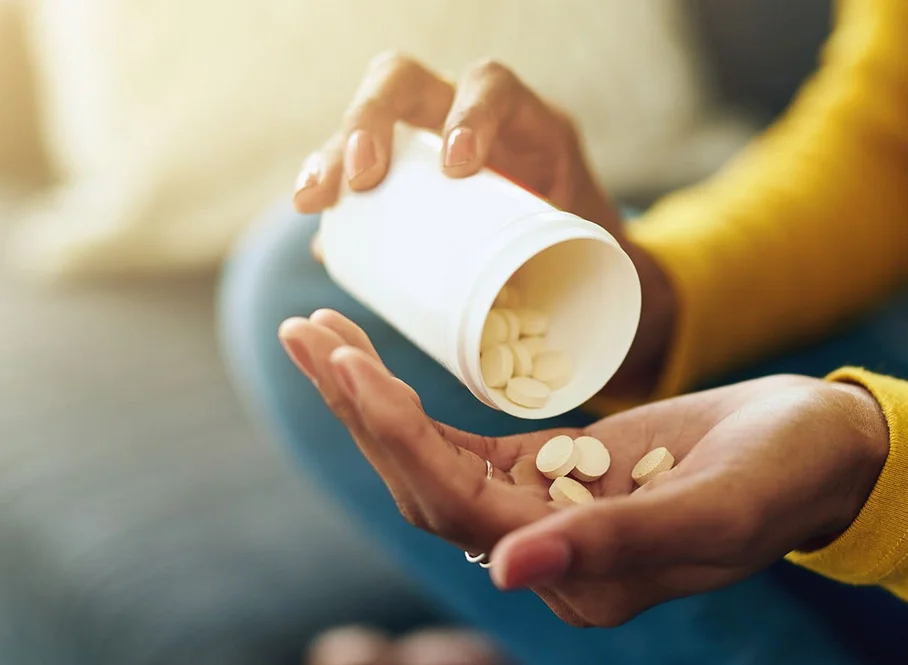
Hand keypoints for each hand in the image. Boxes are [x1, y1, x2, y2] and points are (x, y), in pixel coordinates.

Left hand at [279, 309, 889, 627]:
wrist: (824, 453)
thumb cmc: (787, 475)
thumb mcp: (715, 506)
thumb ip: (616, 543)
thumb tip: (502, 573)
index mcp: (583, 582)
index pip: (458, 510)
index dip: (395, 438)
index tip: (347, 364)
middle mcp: (549, 558)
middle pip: (425, 487)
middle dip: (360, 411)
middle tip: (304, 332)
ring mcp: (546, 517)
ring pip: (433, 465)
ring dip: (371, 403)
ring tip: (318, 333)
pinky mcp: (554, 475)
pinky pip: (464, 445)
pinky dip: (415, 405)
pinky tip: (374, 362)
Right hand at [294, 52, 675, 396]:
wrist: (585, 270)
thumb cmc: (593, 265)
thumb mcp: (594, 258)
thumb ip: (578, 288)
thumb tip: (532, 337)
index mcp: (528, 125)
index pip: (494, 87)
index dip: (471, 114)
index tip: (457, 168)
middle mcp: (469, 116)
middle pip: (406, 83)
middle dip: (372, 120)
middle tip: (358, 178)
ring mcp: (427, 138)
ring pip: (367, 119)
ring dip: (332, 153)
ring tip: (314, 201)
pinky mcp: (400, 173)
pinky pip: (352, 162)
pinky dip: (329, 184)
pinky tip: (315, 214)